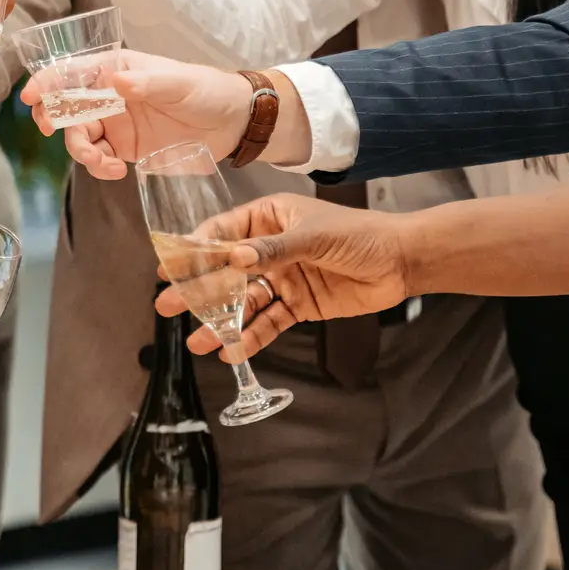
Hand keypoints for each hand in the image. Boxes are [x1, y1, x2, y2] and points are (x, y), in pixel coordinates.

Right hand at [23, 50, 252, 178]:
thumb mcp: (178, 83)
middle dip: (54, 118)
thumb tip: (114, 80)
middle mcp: (109, 95)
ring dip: (81, 150)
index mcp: (117, 69)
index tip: (30, 96)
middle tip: (52, 129)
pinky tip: (115, 171)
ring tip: (104, 163)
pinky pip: (98, 158)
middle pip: (68, 106)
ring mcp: (115, 123)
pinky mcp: (125, 148)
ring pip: (79, 136)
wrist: (232, 124)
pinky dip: (98, 167)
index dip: (48, 82)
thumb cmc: (205, 91)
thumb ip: (146, 83)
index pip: (73, 71)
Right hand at [153, 193, 408, 360]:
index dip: (194, 249)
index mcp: (270, 218)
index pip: (223, 232)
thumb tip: (236, 257)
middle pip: (226, 270)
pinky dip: (251, 337)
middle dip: (198, 289)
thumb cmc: (360, 234)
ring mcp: (283, 278)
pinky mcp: (298, 305)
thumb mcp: (315, 236)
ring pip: (244, 301)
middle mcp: (270, 248)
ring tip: (196, 341)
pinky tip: (232, 351)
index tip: (168, 266)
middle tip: (166, 305)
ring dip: (221, 321)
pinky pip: (269, 322)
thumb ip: (274, 250)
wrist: (401, 261)